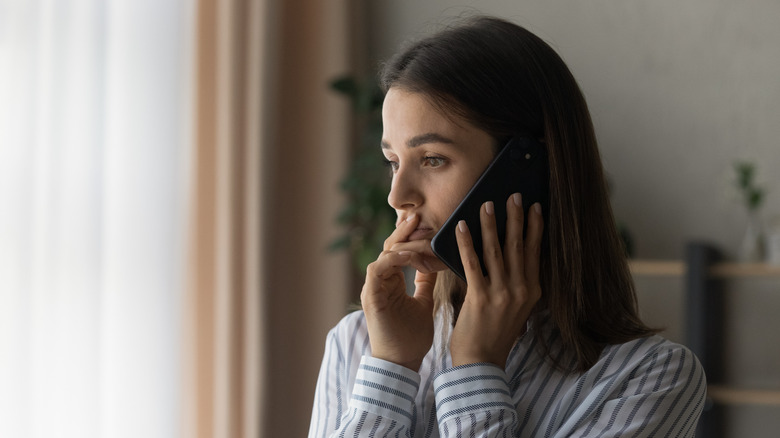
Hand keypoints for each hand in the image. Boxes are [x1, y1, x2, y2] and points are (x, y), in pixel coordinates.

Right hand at [360, 213, 440, 370]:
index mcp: (391, 281)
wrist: (401, 363)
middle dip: (404, 231)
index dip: (411, 236)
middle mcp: (380, 281)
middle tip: (419, 215)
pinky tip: (409, 255)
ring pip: (384, 254)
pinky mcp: (371, 296)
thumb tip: (435, 263)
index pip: (399, 250)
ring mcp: (373, 288)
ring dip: (402, 243)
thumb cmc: (412, 337)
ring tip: (419, 234)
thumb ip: (425, 282)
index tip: (428, 223)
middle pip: (390, 247)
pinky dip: (392, 260)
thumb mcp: (424, 302)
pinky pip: (377, 269)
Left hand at [449, 193, 543, 367]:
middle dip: (516, 217)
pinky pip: (472, 263)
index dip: (535, 227)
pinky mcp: (480, 297)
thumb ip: (517, 284)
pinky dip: (466, 242)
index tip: (536, 207)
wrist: (481, 362)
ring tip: (487, 204)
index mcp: (531, 291)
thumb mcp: (516, 309)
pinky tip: (461, 226)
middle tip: (514, 195)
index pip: (535, 252)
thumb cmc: (495, 334)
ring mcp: (501, 293)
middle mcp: (521, 290)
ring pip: (496, 250)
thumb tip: (512, 256)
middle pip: (518, 246)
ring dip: (491, 224)